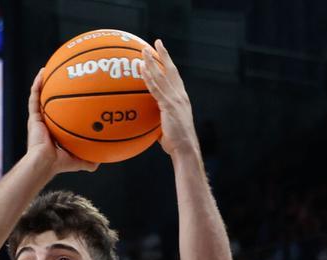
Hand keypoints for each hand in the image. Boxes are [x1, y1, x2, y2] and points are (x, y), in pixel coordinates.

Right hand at [26, 68, 99, 174]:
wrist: (45, 162)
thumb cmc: (59, 163)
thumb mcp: (79, 160)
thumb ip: (89, 161)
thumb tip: (101, 163)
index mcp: (55, 130)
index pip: (60, 114)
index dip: (65, 104)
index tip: (73, 94)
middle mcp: (46, 123)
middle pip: (50, 102)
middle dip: (54, 89)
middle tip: (63, 76)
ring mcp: (38, 119)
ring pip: (40, 96)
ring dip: (43, 82)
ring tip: (48, 68)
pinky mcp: (33, 117)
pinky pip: (34, 97)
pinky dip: (37, 85)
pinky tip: (42, 73)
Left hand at [140, 39, 198, 158]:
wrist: (185, 148)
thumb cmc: (175, 142)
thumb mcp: (167, 127)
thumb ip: (159, 119)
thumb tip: (147, 120)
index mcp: (181, 98)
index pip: (174, 76)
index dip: (168, 64)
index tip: (162, 53)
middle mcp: (180, 95)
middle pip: (170, 70)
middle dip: (163, 55)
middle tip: (155, 43)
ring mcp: (175, 99)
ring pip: (162, 76)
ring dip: (152, 62)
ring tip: (144, 51)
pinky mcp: (169, 105)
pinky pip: (156, 88)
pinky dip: (149, 78)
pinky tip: (141, 70)